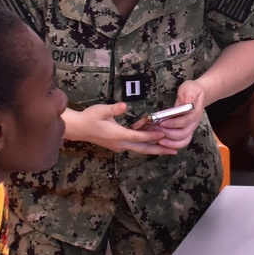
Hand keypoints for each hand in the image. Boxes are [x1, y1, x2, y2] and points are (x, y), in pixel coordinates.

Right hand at [63, 103, 180, 155]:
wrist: (78, 129)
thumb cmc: (89, 118)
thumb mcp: (101, 110)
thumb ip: (114, 109)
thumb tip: (124, 105)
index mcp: (118, 135)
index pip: (138, 137)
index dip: (151, 135)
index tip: (164, 134)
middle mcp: (121, 144)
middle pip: (143, 148)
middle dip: (159, 149)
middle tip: (174, 150)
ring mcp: (120, 146)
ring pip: (140, 149)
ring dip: (155, 149)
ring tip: (169, 149)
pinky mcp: (118, 146)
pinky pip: (136, 147)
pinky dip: (146, 146)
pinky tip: (154, 144)